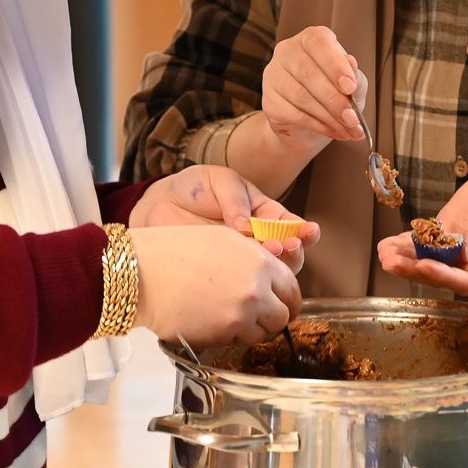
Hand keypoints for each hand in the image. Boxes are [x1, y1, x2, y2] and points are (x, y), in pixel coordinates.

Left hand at [129, 165, 317, 272]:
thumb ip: (236, 200)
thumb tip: (246, 226)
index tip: (308, 232)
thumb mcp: (221, 181)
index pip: (290, 226)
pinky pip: (239, 286)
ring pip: (267, 275)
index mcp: (264, 215)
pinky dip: (244, 284)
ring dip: (273, 269)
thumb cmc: (195, 188)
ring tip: (269, 256)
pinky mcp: (221, 277)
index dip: (304, 231)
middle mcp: (258, 241)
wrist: (159, 204)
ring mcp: (240, 261)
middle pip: (287, 255)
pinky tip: (242, 277)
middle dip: (293, 252)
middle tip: (288, 247)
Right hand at [132, 225, 302, 346]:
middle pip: (283, 316)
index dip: (287, 298)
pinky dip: (230, 336)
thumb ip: (254, 258)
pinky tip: (211, 321)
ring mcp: (241, 315)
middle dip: (273, 318)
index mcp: (260, 261)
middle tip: (258, 317)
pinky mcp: (223, 335)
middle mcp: (256, 289)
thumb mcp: (224, 240)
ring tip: (228, 317)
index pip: (292, 288)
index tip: (280, 304)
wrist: (142, 273)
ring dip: (251, 329)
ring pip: (263, 333)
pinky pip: (238, 341)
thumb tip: (270, 276)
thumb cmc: (174, 251)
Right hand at [260, 25, 366, 153]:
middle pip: (308, 73)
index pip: (318, 43)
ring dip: (329, 117)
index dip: (335, 65)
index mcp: (311, 39)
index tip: (350, 87)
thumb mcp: (353, 84)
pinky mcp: (269, 100)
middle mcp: (288, 51)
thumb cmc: (334, 93)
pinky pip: (293, 114)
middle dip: (335, 100)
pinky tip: (332, 131)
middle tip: (353, 119)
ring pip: (301, 96)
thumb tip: (352, 66)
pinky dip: (317, 125)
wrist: (309, 122)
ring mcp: (274, 75)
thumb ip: (355, 76)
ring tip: (348, 129)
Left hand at [377, 165, 467, 293]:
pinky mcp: (447, 231)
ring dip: (404, 260)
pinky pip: (423, 243)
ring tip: (383, 253)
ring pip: (427, 261)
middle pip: (441, 275)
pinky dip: (404, 244)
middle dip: (414, 270)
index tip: (424, 265)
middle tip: (391, 261)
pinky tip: (386, 244)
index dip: (445, 276)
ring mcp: (457, 247)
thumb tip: (467, 251)